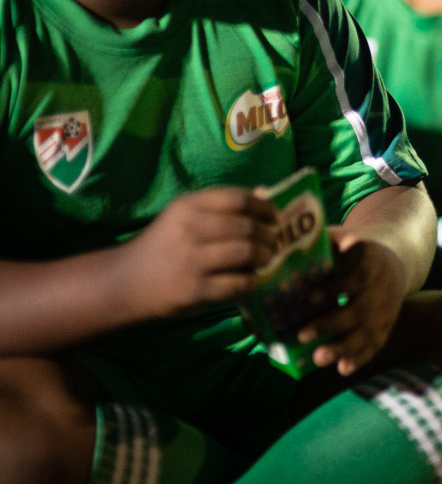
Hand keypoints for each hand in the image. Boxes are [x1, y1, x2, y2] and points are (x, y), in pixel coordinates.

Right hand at [116, 187, 277, 318]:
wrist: (124, 282)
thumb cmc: (163, 245)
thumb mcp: (183, 216)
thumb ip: (221, 206)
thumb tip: (266, 193)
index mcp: (188, 206)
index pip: (237, 199)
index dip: (263, 207)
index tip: (274, 216)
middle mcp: (189, 229)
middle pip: (246, 226)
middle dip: (268, 235)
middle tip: (274, 242)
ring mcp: (191, 261)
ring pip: (245, 252)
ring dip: (265, 256)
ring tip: (267, 259)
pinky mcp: (194, 290)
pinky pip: (237, 283)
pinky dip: (252, 280)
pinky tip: (253, 279)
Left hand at [298, 232, 408, 376]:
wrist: (393, 264)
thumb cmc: (356, 253)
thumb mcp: (348, 239)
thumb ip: (328, 241)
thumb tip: (292, 242)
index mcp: (371, 263)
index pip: (355, 277)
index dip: (333, 288)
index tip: (308, 298)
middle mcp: (381, 289)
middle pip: (357, 309)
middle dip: (329, 324)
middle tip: (301, 335)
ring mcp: (385, 310)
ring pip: (366, 332)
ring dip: (343, 347)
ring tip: (318, 358)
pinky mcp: (386, 326)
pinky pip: (375, 345)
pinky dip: (360, 358)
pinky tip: (343, 369)